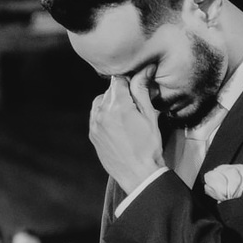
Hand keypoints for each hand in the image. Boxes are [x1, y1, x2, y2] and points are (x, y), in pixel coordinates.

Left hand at [89, 66, 164, 194]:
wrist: (137, 173)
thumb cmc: (148, 146)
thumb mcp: (149, 116)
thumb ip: (142, 91)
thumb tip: (144, 69)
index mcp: (118, 106)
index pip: (118, 80)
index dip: (129, 80)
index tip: (136, 86)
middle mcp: (102, 113)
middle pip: (109, 91)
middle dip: (121, 92)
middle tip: (135, 104)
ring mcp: (94, 124)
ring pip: (100, 102)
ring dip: (111, 102)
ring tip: (126, 115)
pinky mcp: (92, 134)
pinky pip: (96, 115)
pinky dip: (104, 114)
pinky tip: (117, 124)